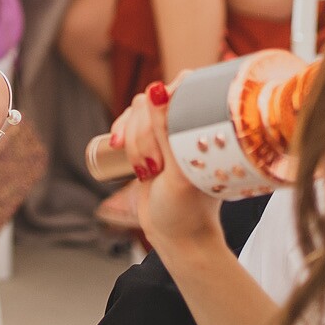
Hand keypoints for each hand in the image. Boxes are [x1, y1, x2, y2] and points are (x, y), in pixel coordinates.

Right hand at [108, 79, 223, 256]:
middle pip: (154, 100)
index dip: (162, 103)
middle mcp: (189, 124)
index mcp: (206, 127)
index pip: (183, 86)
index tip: (156, 134)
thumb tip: (156, 88)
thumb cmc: (187, 210)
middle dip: (142, 132)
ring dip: (132, 137)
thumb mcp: (178, 172)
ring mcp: (167, 132)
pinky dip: (121, 132)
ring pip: (138, 110)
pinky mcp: (149, 141)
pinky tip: (118, 146)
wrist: (177, 238)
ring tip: (142, 169)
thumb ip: (166, 130)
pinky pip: (129, 121)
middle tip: (151, 167)